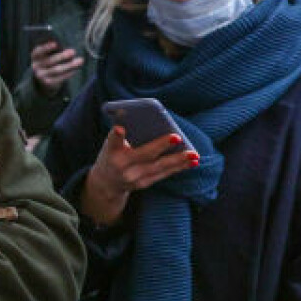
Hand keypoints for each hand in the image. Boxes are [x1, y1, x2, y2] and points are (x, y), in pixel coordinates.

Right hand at [29, 41, 83, 93]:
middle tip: (73, 51)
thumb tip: (64, 45)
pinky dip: (69, 73)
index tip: (56, 44)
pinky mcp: (48, 83)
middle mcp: (36, 66)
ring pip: (57, 70)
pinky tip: (75, 69)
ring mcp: (41, 76)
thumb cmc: (48, 62)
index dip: (46, 47)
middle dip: (62, 56)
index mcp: (35, 57)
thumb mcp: (46, 55)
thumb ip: (52, 50)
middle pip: (50, 61)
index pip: (38, 51)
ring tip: (80, 60)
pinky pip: (60, 78)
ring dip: (70, 65)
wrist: (42, 81)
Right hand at [80, 126, 198, 225]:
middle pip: (143, 154)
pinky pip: (164, 174)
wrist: (107, 183)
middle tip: (176, 137)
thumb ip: (124, 135)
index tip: (119, 129)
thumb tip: (139, 117)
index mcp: (111, 152)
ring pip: (159, 167)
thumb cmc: (112, 155)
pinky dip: (179, 167)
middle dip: (161, 146)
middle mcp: (121, 166)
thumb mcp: (111, 145)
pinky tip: (192, 162)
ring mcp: (133, 177)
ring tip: (193, 154)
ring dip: (178, 160)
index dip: (117, 136)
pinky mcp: (144, 183)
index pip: (113, 142)